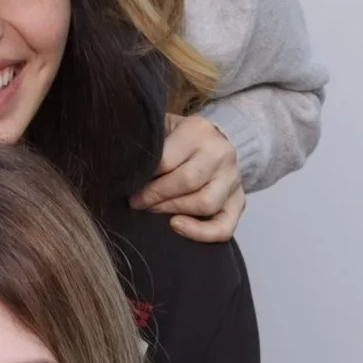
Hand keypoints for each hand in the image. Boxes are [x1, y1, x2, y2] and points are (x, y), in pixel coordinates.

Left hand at [132, 115, 243, 242]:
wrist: (212, 143)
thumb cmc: (177, 139)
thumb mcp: (163, 129)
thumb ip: (148, 142)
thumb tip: (124, 165)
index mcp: (199, 130)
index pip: (167, 160)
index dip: (145, 177)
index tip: (128, 184)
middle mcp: (222, 152)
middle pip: (188, 181)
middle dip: (156, 196)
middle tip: (137, 201)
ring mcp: (233, 178)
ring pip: (205, 203)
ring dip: (173, 210)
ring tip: (153, 209)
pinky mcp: (239, 202)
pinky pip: (224, 227)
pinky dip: (200, 233)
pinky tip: (176, 226)